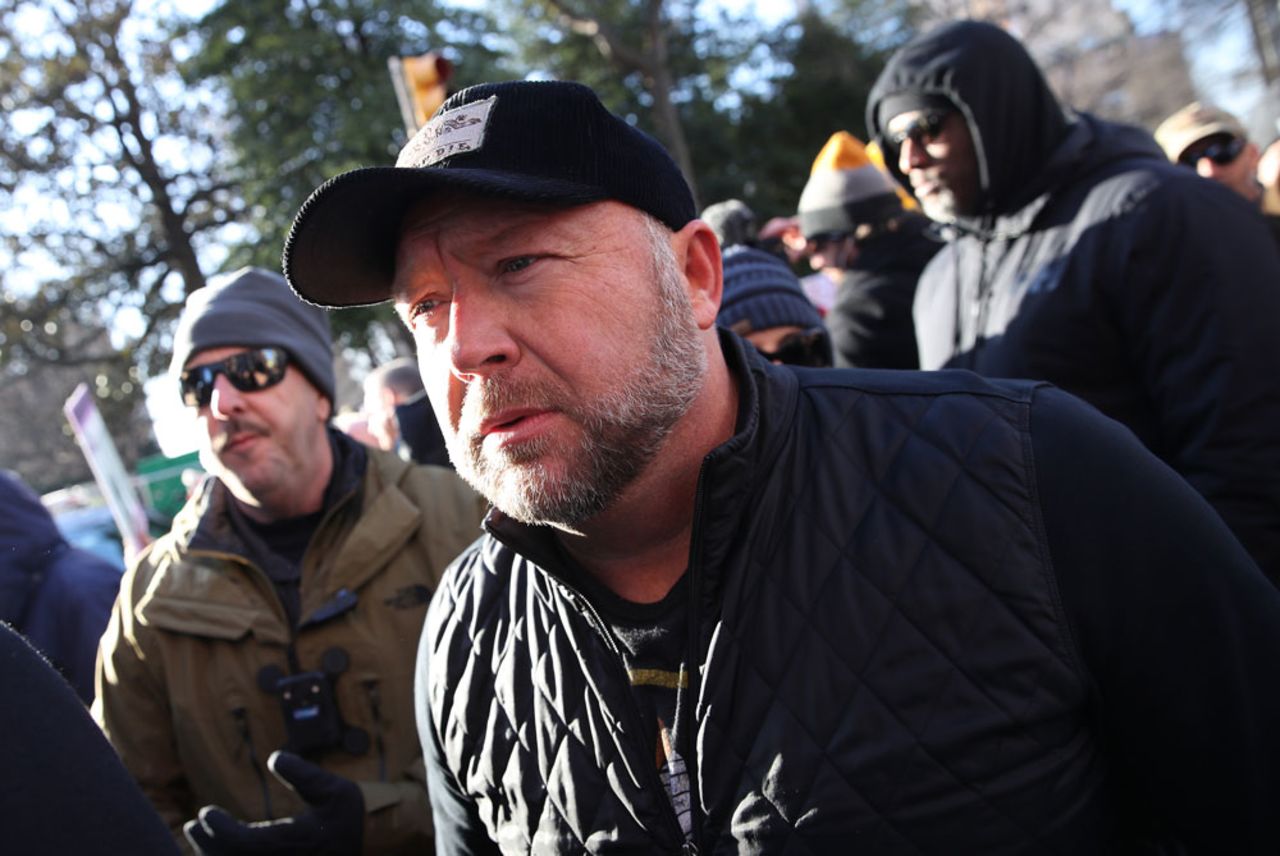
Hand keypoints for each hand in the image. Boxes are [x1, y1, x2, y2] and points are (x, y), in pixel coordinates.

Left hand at [183, 751, 363, 854]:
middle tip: (194, 825)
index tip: (205, 812)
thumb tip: (275, 757)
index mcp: (293, 843)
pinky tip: (221, 852)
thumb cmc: (350, 813)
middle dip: (208, 845)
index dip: (218, 830)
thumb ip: (302, 773)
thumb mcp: (332, 788)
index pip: (242, 843)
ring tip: (201, 838)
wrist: (373, 841)